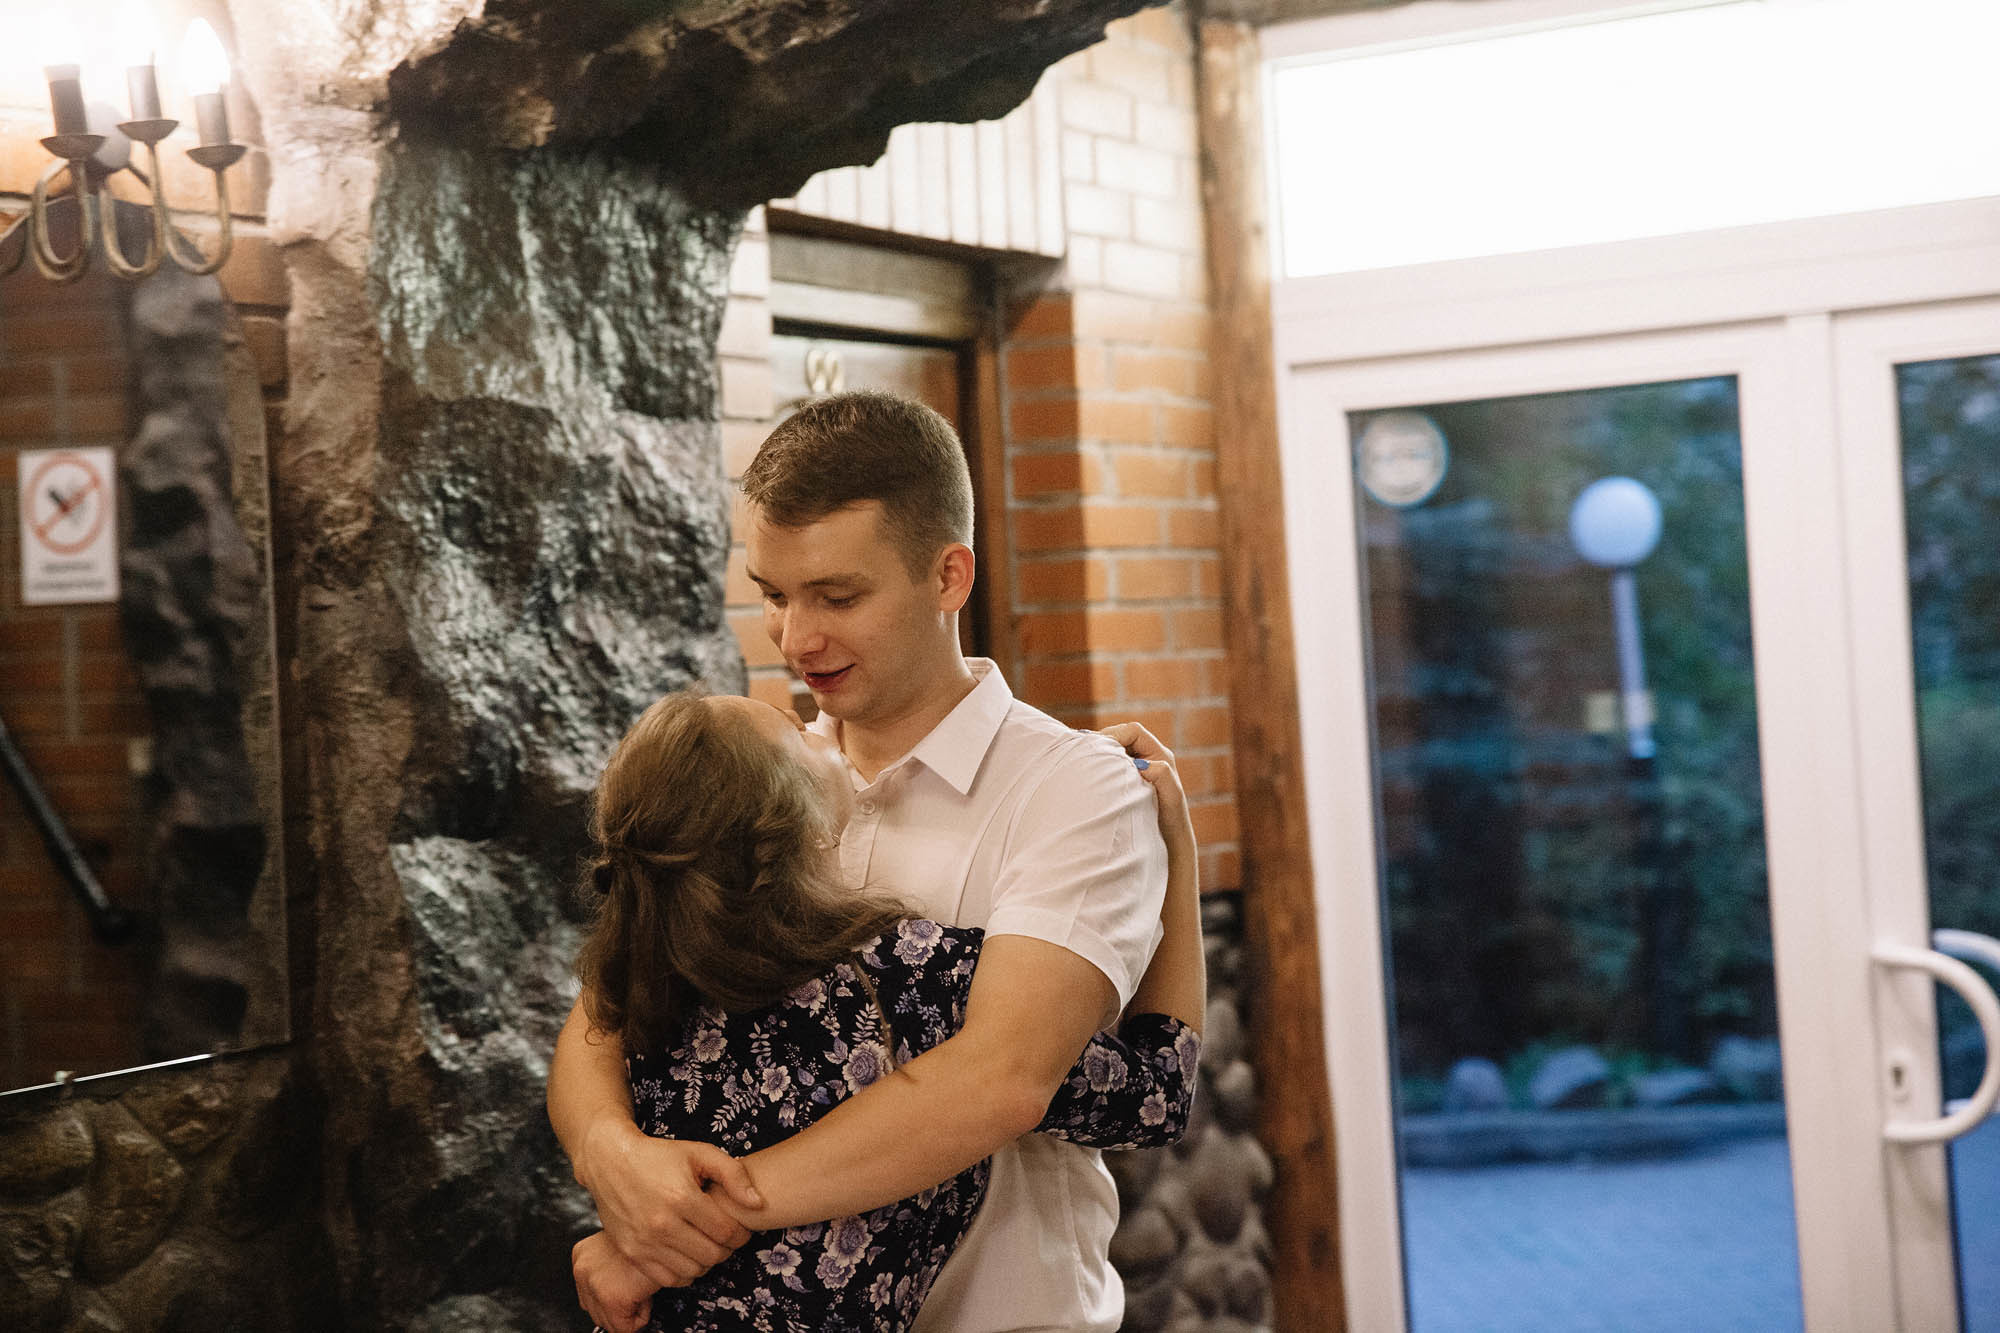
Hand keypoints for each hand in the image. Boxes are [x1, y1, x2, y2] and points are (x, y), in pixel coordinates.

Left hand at [574, 1230, 656, 1332]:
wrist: (667, 1233)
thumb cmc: (652, 1236)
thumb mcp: (621, 1247)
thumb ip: (609, 1269)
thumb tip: (614, 1290)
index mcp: (582, 1254)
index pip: (587, 1296)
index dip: (613, 1296)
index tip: (626, 1290)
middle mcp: (582, 1269)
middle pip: (596, 1312)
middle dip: (621, 1306)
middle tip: (637, 1286)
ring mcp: (594, 1285)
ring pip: (609, 1323)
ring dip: (631, 1310)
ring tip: (642, 1287)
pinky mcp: (612, 1299)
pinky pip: (625, 1328)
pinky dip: (641, 1317)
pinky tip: (646, 1294)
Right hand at [579, 1122, 761, 1287]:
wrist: (610, 1162)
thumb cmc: (659, 1156)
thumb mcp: (700, 1153)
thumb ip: (734, 1175)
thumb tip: (757, 1203)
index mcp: (682, 1197)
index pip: (727, 1232)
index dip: (741, 1233)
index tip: (740, 1227)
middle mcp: (662, 1224)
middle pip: (712, 1255)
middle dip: (726, 1248)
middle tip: (725, 1237)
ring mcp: (644, 1242)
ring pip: (693, 1271)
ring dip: (706, 1262)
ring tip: (706, 1244)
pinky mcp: (632, 1253)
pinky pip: (669, 1279)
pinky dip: (684, 1272)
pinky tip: (686, 1254)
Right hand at [1098, 722, 1193, 856]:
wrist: (1170, 842)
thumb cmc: (1172, 820)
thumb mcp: (1172, 797)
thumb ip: (1162, 775)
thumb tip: (1143, 763)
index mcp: (1160, 754)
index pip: (1133, 731)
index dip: (1115, 734)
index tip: (1098, 748)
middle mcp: (1150, 757)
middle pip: (1122, 736)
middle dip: (1104, 741)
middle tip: (1085, 753)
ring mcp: (1139, 768)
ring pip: (1116, 750)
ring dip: (1102, 753)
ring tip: (1085, 761)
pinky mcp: (1129, 779)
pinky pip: (1113, 764)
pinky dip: (1101, 765)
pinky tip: (1090, 773)